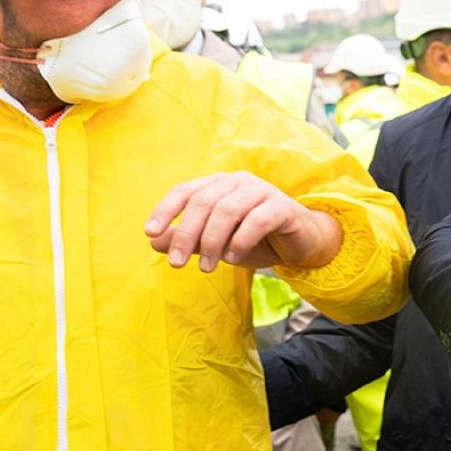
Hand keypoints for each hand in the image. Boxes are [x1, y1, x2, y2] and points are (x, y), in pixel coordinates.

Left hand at [145, 172, 341, 272]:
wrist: (300, 244)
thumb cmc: (254, 239)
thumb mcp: (216, 244)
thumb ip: (187, 240)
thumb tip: (154, 241)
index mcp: (219, 185)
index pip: (186, 191)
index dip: (166, 210)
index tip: (150, 232)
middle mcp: (238, 182)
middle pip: (204, 202)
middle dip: (186, 234)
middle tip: (175, 263)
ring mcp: (262, 191)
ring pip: (228, 210)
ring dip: (212, 242)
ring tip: (205, 268)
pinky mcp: (282, 206)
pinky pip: (258, 220)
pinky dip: (241, 240)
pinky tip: (233, 258)